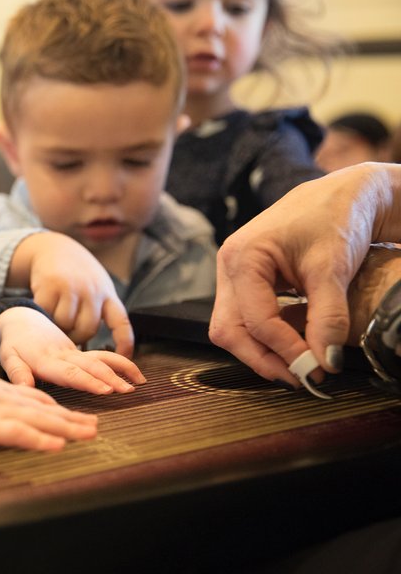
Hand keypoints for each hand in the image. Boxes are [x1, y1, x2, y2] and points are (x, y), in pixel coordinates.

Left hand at [0, 307, 144, 392]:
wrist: (21, 318)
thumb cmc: (13, 343)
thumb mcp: (9, 357)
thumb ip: (17, 373)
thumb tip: (25, 388)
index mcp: (46, 359)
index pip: (70, 373)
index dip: (89, 382)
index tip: (106, 390)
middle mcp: (64, 354)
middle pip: (91, 366)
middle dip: (111, 378)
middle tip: (128, 390)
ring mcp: (74, 351)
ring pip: (101, 359)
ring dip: (120, 370)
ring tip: (138, 383)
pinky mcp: (80, 351)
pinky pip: (103, 355)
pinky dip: (121, 363)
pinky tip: (136, 375)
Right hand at [0, 348, 97, 450]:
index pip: (35, 399)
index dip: (57, 408)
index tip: (75, 414)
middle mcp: (6, 400)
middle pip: (46, 410)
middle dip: (73, 419)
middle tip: (96, 426)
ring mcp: (0, 411)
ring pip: (42, 420)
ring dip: (68, 428)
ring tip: (91, 433)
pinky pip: (20, 434)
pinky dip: (41, 440)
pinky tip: (58, 445)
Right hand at [10, 232, 133, 355]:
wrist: (54, 248)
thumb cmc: (78, 275)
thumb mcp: (97, 286)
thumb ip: (99, 310)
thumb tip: (97, 347)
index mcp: (108, 294)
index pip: (122, 322)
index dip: (124, 343)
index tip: (124, 358)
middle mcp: (93, 290)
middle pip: (88, 329)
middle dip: (76, 338)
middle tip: (67, 336)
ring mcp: (72, 287)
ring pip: (65, 324)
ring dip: (58, 328)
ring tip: (54, 321)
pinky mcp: (51, 284)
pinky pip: (46, 313)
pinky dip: (43, 316)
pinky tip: (43, 309)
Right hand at [210, 164, 398, 384]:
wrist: (344, 195)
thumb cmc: (335, 217)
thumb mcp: (334, 267)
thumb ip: (328, 317)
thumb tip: (324, 363)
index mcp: (242, 257)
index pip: (254, 320)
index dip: (284, 350)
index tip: (316, 371)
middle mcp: (228, 267)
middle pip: (229, 330)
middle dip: (262, 358)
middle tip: (300, 379)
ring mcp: (233, 275)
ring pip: (233, 328)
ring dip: (263, 351)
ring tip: (301, 365)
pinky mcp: (246, 282)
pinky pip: (245, 319)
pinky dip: (269, 337)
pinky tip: (297, 344)